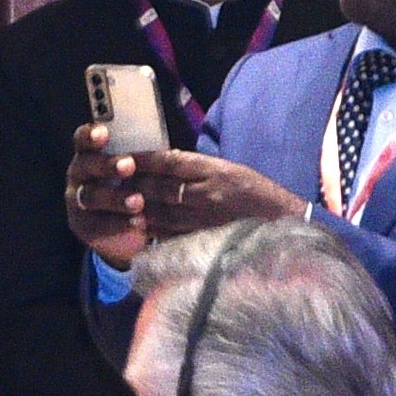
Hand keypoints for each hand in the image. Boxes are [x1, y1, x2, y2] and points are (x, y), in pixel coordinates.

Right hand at [60, 122, 147, 263]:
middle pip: (86, 165)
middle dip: (107, 164)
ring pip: (91, 196)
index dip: (90, 135)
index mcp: (91, 152)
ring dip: (115, 198)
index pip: (84, 139)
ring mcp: (78, 200)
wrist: (123, 226)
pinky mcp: (84, 226)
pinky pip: (98, 224)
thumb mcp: (139, 168)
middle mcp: (80, 173)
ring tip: (138, 202)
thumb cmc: (135, 184)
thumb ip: (146, 158)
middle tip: (129, 166)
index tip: (103, 133)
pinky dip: (119, 224)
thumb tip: (174, 155)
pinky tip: (138, 222)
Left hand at [126, 148, 306, 235]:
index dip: (145, 160)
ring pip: (161, 211)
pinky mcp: (204, 238)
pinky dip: (152, 228)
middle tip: (111, 180)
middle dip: (134, 183)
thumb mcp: (231, 170)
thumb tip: (162, 163)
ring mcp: (205, 219)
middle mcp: (208, 194)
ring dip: (137, 207)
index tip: (126, 157)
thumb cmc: (256, 194)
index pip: (171, 162)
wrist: (283, 223)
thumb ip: (197, 168)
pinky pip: (171, 233)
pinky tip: (138, 225)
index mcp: (215, 171)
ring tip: (118, 202)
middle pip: (160, 187)